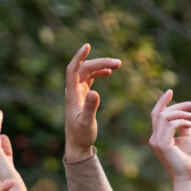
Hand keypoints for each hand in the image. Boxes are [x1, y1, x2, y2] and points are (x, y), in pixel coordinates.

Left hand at [64, 43, 121, 161]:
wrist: (77, 145)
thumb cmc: (81, 135)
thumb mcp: (87, 123)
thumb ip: (91, 108)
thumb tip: (95, 92)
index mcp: (72, 95)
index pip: (72, 70)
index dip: (79, 57)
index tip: (87, 46)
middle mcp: (73, 91)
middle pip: (84, 69)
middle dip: (100, 63)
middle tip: (118, 63)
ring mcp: (77, 92)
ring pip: (88, 72)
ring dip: (101, 66)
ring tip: (117, 65)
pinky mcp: (82, 96)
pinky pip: (89, 79)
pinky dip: (98, 73)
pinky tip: (108, 72)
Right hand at [148, 90, 190, 181]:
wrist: (188, 178)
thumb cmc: (189, 161)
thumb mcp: (187, 138)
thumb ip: (182, 125)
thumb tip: (183, 114)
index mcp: (159, 137)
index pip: (157, 115)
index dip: (163, 102)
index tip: (171, 91)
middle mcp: (154, 138)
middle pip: (160, 113)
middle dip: (177, 105)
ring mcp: (156, 142)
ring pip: (163, 116)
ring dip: (180, 113)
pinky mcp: (161, 145)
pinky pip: (169, 124)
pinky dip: (181, 121)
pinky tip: (190, 124)